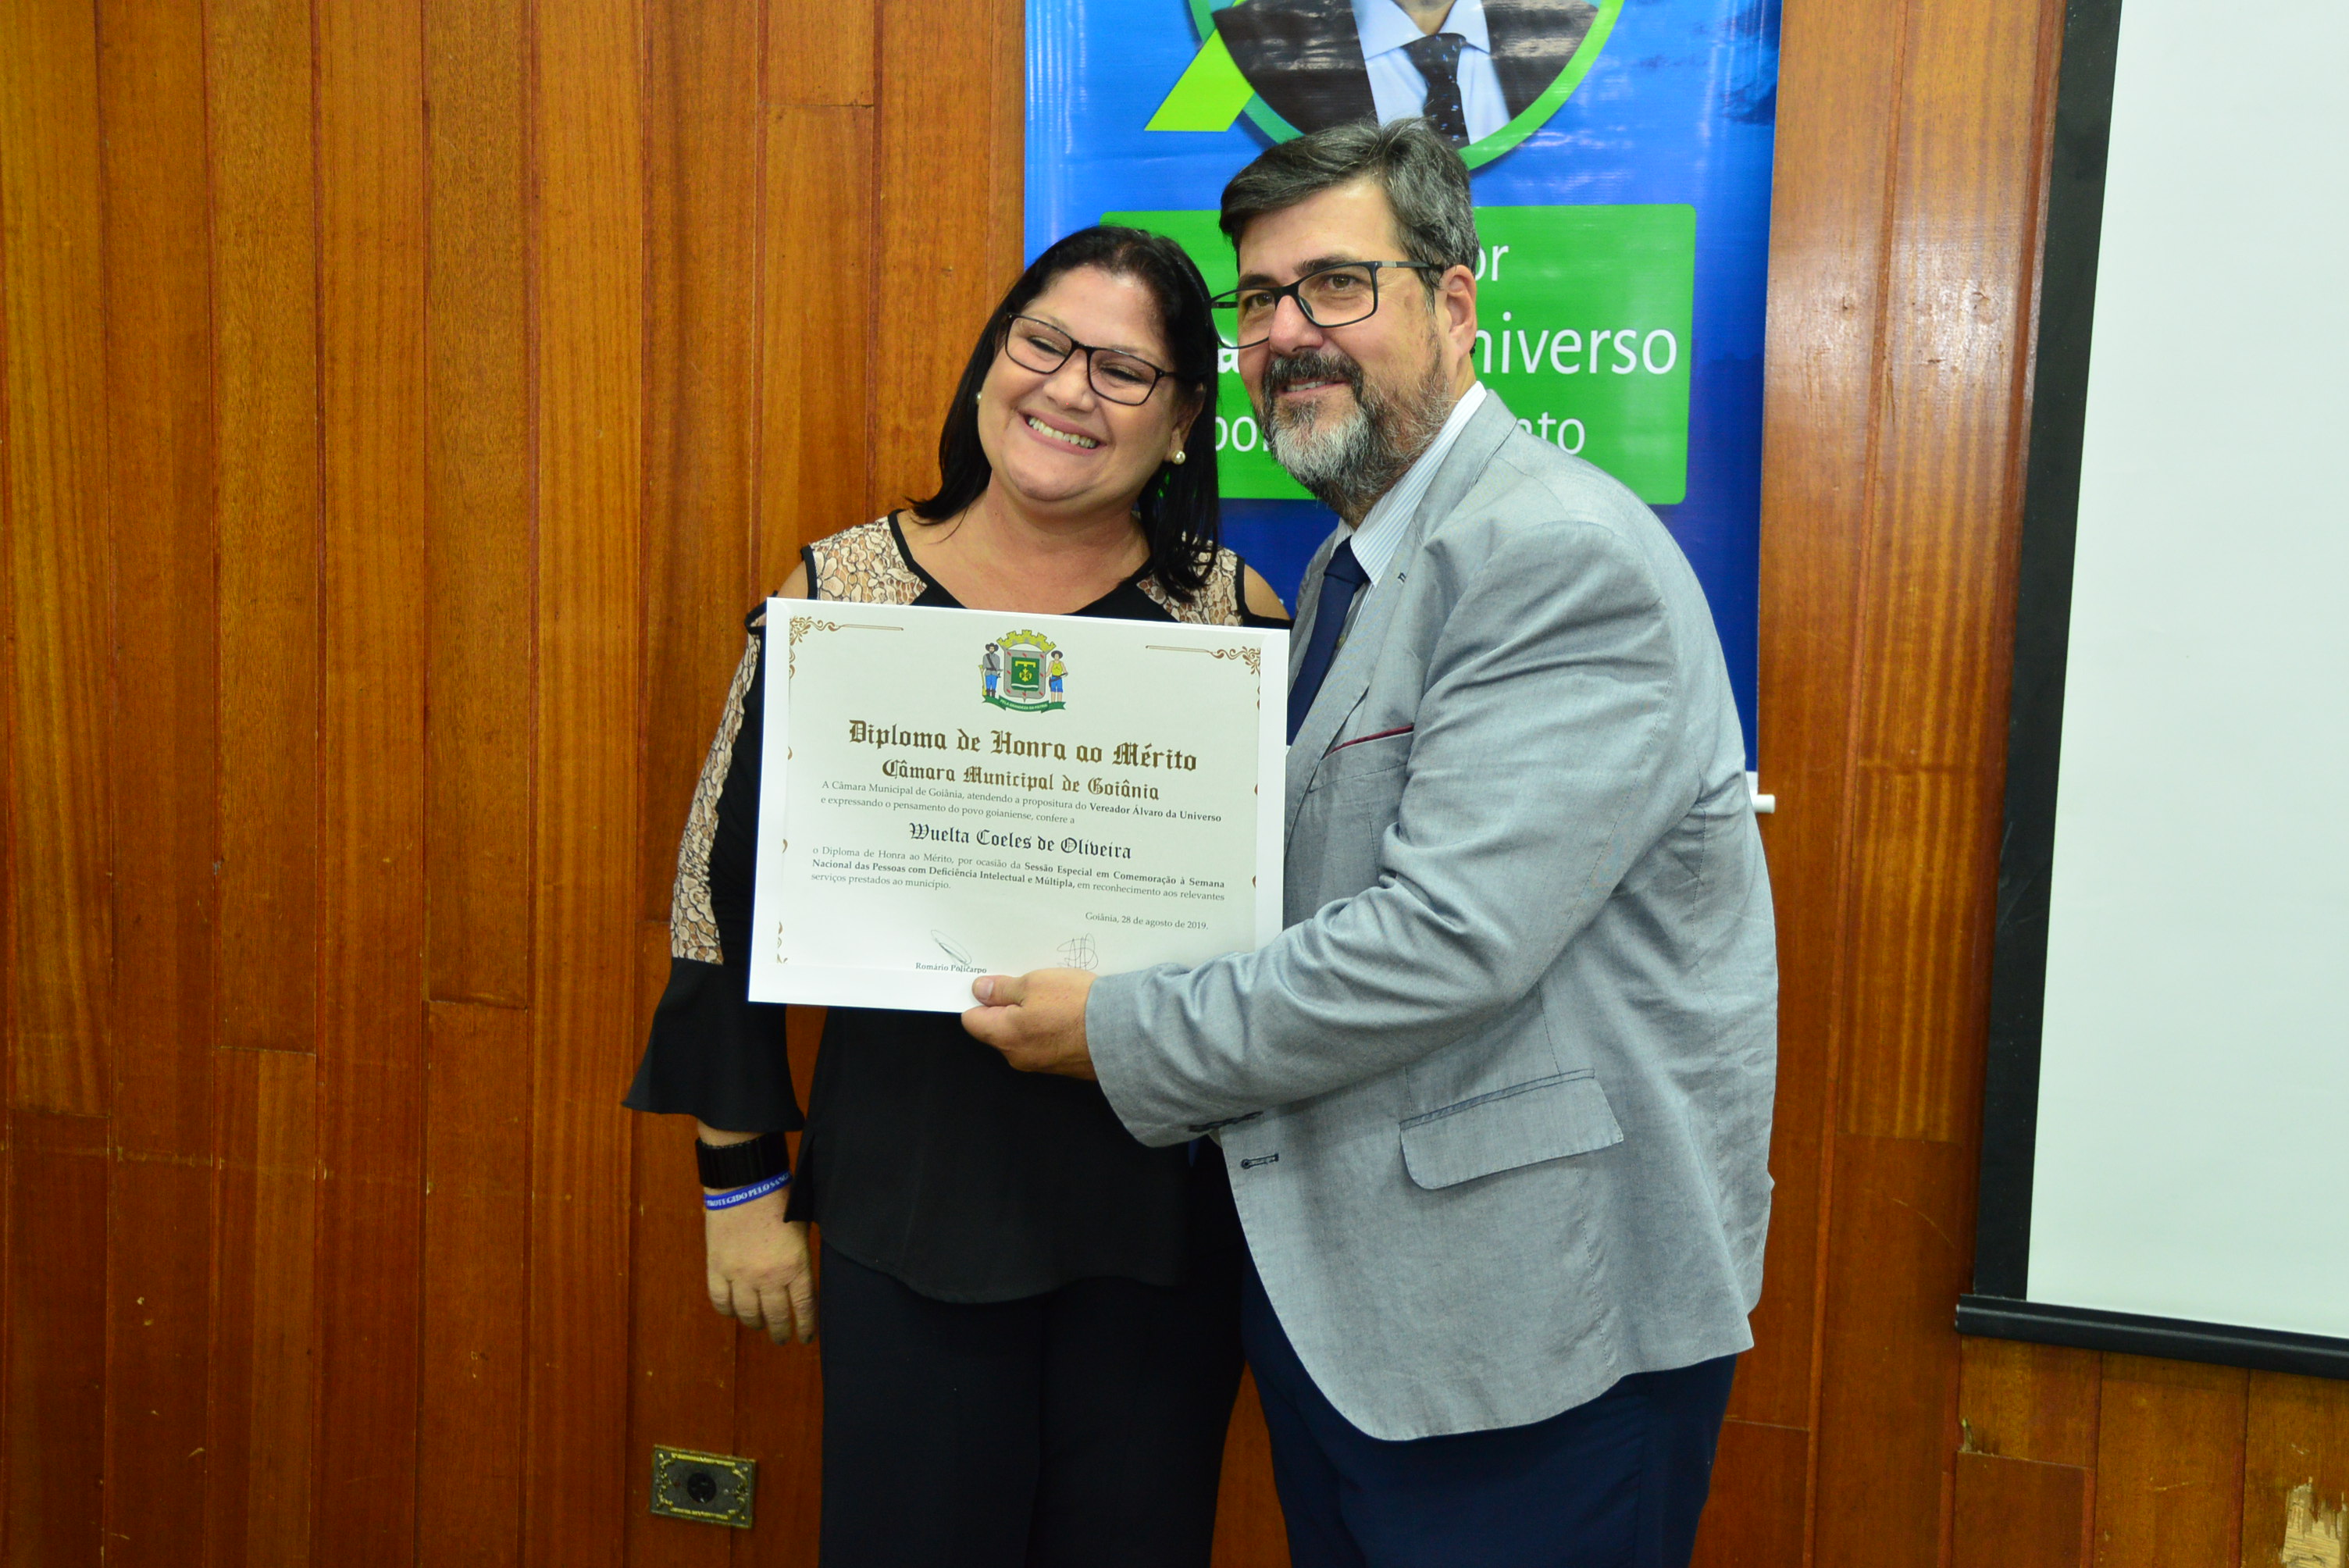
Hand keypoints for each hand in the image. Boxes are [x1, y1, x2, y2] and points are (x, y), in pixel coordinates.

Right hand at [703, 1191, 815, 1343]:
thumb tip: (798, 1282)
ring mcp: (740, 1275)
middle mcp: (768, 1277)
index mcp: (795, 1266)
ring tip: (758, 1326)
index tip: (804, 1338)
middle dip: (781, 1331)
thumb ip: (800, 1260)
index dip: (804, 1327)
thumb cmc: (779, 1200)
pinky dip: (727, 1310)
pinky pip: (720, 1300)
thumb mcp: (801, 1231)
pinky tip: (733, 1312)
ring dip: (754, 1324)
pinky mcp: (718, 1268)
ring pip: (747, 1313)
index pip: (803, 1308)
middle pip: (775, 1316)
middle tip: (782, 1338)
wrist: (745, 1183)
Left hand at [963, 969, 1096, 1078]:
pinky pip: (1047, 1044)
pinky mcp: (1065, 1066)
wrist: (1121, 1032)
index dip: (980, 1000)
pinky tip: (1069, 1014)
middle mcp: (1018, 1057)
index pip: (972, 1021)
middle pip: (999, 1030)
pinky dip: (1051, 1029)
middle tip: (1030, 986)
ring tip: (1054, 997)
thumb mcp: (1033, 984)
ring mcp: (1042, 1065)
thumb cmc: (1074, 1005)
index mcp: (1004, 1037)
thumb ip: (1002, 989)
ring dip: (1032, 1017)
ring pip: (1025, 1036)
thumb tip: (979, 991)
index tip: (995, 985)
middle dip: (1008, 1008)